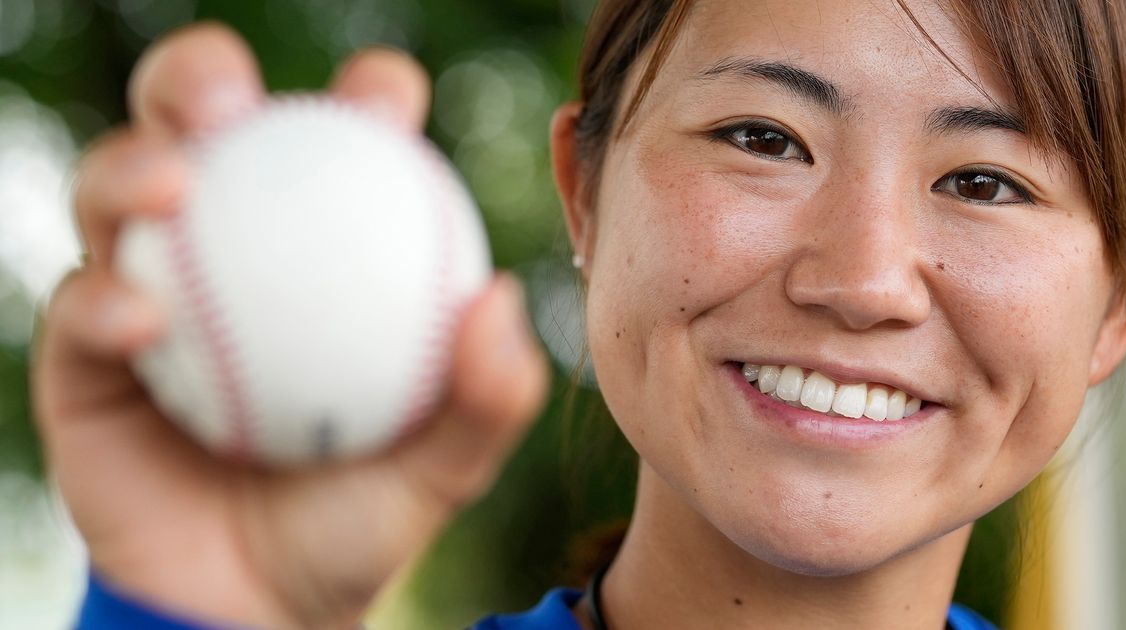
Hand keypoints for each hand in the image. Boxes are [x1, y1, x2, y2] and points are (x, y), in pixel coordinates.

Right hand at [31, 22, 547, 628]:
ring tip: (173, 184)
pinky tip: (144, 320)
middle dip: (201, 78)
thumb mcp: (443, 467)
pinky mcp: (85, 355)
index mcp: (322, 253)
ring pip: (118, 193)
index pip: (338, 150)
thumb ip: (486, 396)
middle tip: (229, 95)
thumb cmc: (358, 519)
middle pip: (205, 131)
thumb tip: (500, 300)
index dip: (361, 97)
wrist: (259, 607)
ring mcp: (151, 291)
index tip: (384, 99)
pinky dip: (105, 301)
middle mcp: (231, 252)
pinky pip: (80, 306)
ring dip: (131, 167)